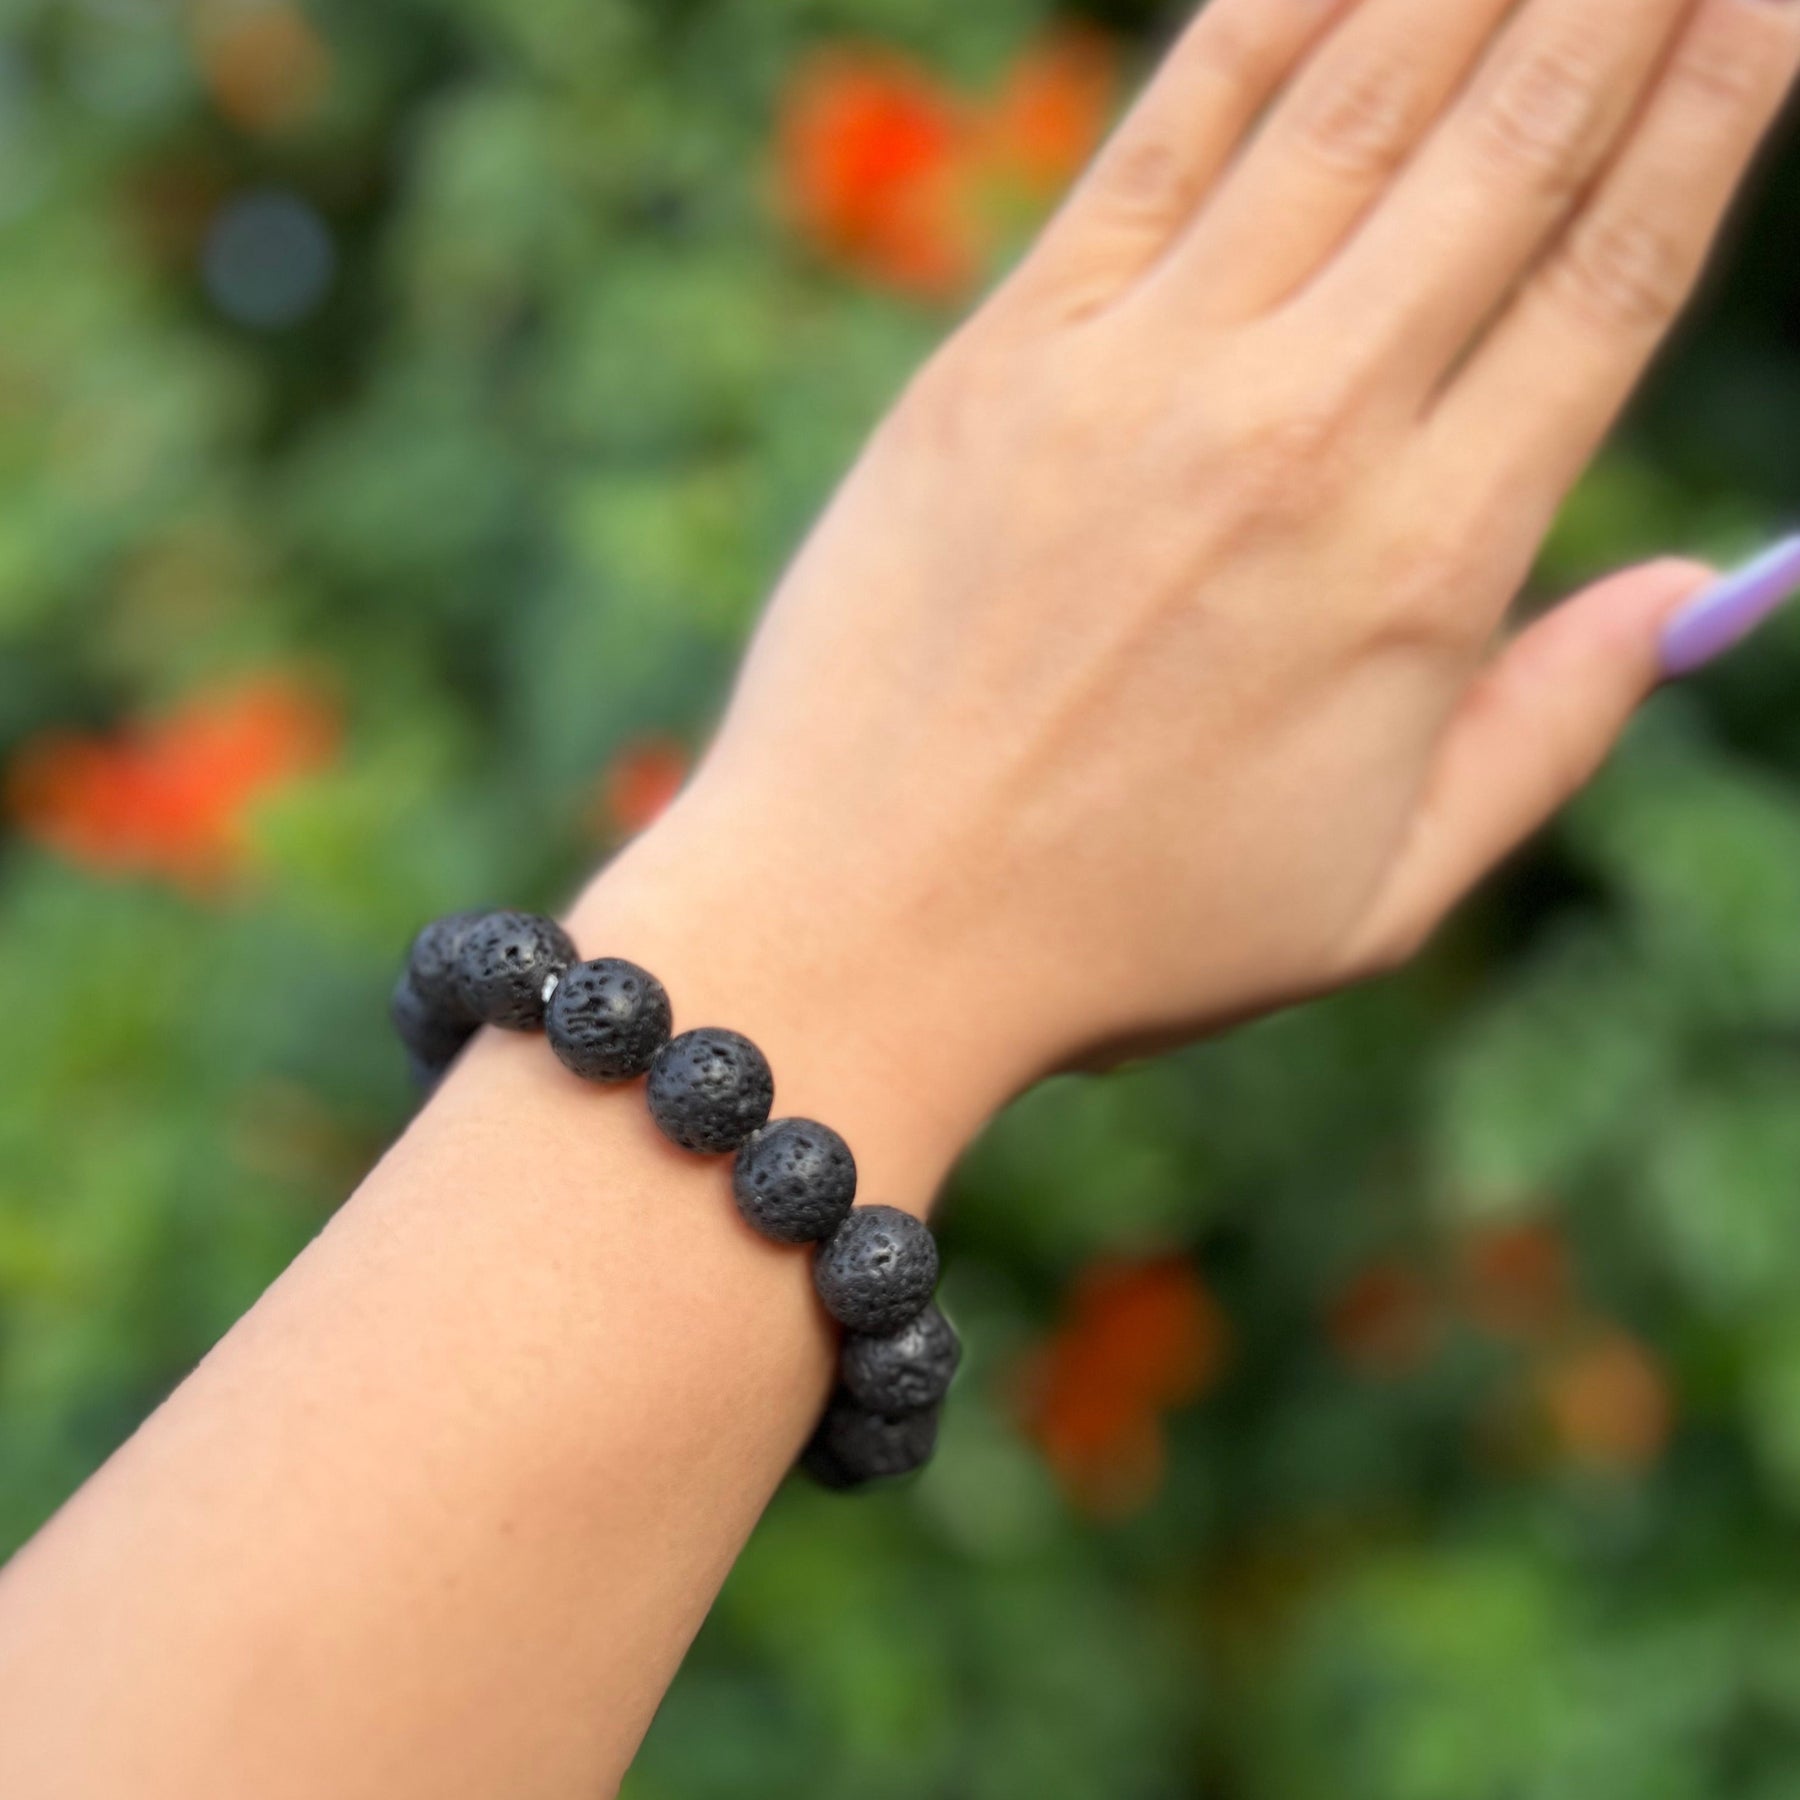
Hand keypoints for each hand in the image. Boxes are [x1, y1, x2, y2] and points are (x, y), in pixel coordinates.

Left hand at [591, 0, 1799, 1168]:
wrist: (861, 927)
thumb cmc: (1125, 934)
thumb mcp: (1379, 893)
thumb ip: (1545, 732)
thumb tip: (1693, 589)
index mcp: (1424, 567)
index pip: (1610, 280)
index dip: (1713, 114)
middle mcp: (1302, 438)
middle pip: (1508, 148)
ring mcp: (1143, 381)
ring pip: (1350, 103)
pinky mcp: (1004, 358)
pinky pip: (1161, 138)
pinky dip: (1267, 19)